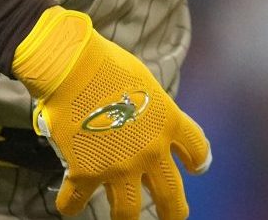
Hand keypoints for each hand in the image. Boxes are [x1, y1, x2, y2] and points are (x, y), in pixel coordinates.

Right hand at [11, 7, 210, 219]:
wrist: (72, 66)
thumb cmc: (105, 63)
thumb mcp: (143, 81)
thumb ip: (149, 106)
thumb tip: (141, 116)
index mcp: (167, 122)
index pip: (196, 148)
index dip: (199, 160)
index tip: (197, 168)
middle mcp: (149, 151)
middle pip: (171, 194)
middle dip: (174, 211)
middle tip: (174, 216)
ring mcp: (118, 166)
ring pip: (128, 211)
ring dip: (127, 218)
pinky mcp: (85, 173)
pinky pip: (76, 202)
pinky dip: (70, 205)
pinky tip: (68, 205)